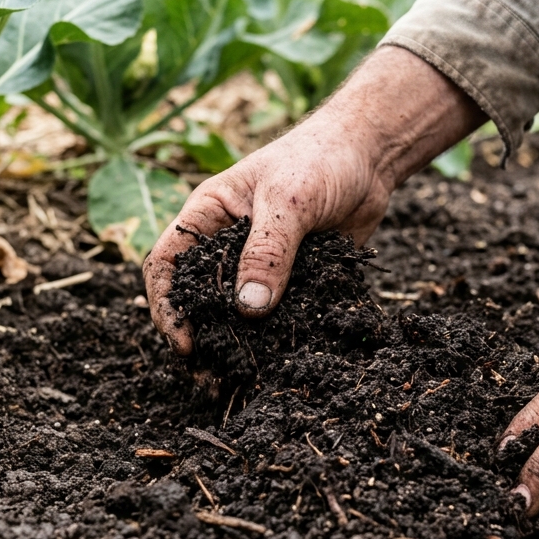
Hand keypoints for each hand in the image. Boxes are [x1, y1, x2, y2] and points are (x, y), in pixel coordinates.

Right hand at [145, 46, 484, 353]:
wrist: (371, 157)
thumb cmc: (320, 160)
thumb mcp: (289, 201)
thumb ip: (268, 252)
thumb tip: (249, 308)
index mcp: (207, 216)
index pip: (166, 264)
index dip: (166, 304)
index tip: (185, 341)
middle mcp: (226, 244)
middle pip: (195, 298)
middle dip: (197, 336)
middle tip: (207, 375)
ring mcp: (260, 265)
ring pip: (235, 314)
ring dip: (232, 347)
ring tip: (233, 381)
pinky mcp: (294, 280)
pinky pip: (278, 315)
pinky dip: (273, 339)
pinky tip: (275, 365)